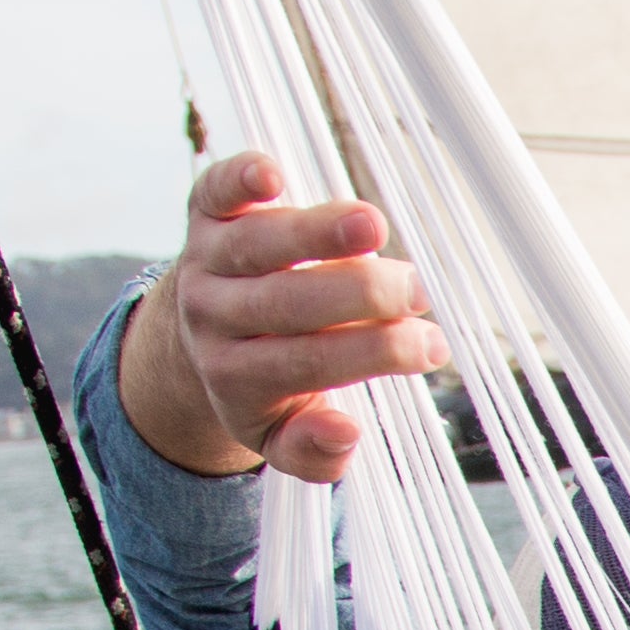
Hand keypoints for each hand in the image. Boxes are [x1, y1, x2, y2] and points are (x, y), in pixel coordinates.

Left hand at [116, 153, 438, 484]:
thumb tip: (348, 432)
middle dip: (357, 295)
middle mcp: (214, 317)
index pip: (307, 363)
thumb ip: (314, 453)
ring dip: (315, 232)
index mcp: (236, 378)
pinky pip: (215, 192)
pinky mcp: (205, 211)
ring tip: (374, 227)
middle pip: (285, 303)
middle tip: (417, 292)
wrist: (197, 331)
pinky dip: (240, 180)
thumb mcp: (279, 435)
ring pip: (258, 245)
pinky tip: (274, 176)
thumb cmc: (266, 380)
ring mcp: (206, 259)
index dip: (373, 353)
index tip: (431, 346)